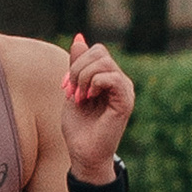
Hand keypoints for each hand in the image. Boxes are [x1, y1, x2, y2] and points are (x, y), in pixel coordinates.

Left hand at [61, 32, 134, 178]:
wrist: (83, 154)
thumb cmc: (79, 126)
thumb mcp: (73, 89)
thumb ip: (77, 65)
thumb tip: (79, 37)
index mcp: (109, 77)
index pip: (96, 51)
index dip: (76, 62)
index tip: (65, 86)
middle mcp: (120, 81)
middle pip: (99, 52)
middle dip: (77, 69)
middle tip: (70, 91)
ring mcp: (124, 90)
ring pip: (104, 62)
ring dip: (83, 77)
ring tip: (78, 98)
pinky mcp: (125, 101)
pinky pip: (111, 77)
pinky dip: (94, 84)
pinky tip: (88, 98)